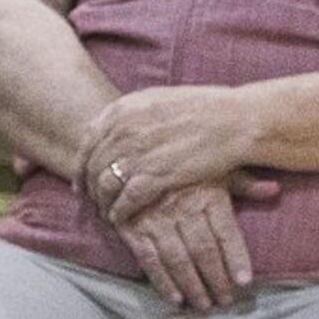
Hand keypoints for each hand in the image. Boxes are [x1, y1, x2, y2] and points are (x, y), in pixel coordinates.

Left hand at [79, 86, 260, 218]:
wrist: (235, 120)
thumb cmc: (206, 108)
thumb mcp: (160, 100)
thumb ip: (134, 113)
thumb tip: (117, 126)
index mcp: (124, 108)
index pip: (89, 140)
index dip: (82, 163)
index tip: (82, 178)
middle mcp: (125, 129)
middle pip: (93, 164)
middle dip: (88, 186)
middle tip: (90, 201)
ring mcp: (138, 153)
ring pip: (105, 184)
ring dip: (101, 202)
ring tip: (105, 212)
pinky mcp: (156, 176)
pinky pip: (125, 200)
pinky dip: (119, 212)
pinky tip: (120, 219)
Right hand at [115, 176, 277, 312]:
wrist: (132, 150)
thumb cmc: (181, 162)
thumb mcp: (214, 164)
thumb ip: (244, 182)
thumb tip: (275, 190)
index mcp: (205, 193)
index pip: (225, 232)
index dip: (236, 258)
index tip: (245, 282)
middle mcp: (181, 207)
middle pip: (203, 251)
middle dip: (216, 280)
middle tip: (227, 302)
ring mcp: (155, 218)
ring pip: (177, 259)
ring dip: (192, 286)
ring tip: (205, 306)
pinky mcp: (132, 226)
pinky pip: (148, 258)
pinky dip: (162, 281)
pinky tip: (175, 298)